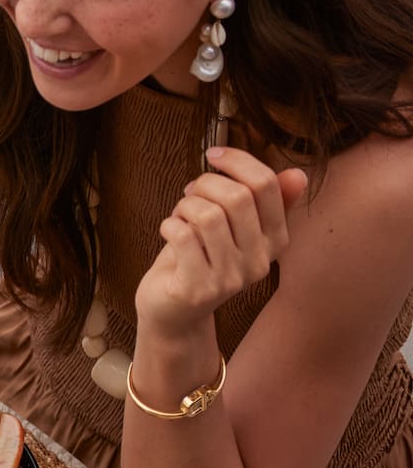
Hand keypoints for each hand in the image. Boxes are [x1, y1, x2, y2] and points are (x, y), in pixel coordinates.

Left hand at [135, 147, 306, 336]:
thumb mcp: (234, 228)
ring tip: (180, 214)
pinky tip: (168, 231)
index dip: (237, 161)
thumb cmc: (200, 259)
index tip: (214, 155)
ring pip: (208, 215)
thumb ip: (263, 202)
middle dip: (207, 183)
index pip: (267, 185)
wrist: (172, 312)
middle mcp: (259, 261)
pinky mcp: (197, 289)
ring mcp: (229, 278)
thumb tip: (298, 174)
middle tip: (191, 191)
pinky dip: (169, 224)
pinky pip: (182, 236)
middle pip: (237, 197)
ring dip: (185, 205)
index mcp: (276, 240)